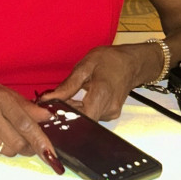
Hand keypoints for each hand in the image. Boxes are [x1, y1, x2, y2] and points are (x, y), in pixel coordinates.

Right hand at [0, 80, 63, 171]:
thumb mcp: (4, 94)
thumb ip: (27, 107)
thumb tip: (48, 117)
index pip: (25, 123)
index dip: (40, 140)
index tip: (51, 154)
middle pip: (18, 143)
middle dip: (28, 146)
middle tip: (28, 141)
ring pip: (6, 151)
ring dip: (13, 147)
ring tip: (6, 135)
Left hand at [41, 44, 155, 121]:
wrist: (132, 63)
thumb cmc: (110, 60)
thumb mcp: (85, 66)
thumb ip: (68, 85)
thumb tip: (48, 99)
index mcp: (102, 94)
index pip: (80, 118)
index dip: (64, 115)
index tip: (52, 107)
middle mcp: (108, 108)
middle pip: (81, 119)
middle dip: (65, 111)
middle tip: (56, 99)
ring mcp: (111, 113)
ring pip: (85, 119)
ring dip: (73, 110)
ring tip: (68, 96)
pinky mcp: (111, 114)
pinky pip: (92, 116)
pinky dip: (82, 109)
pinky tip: (78, 99)